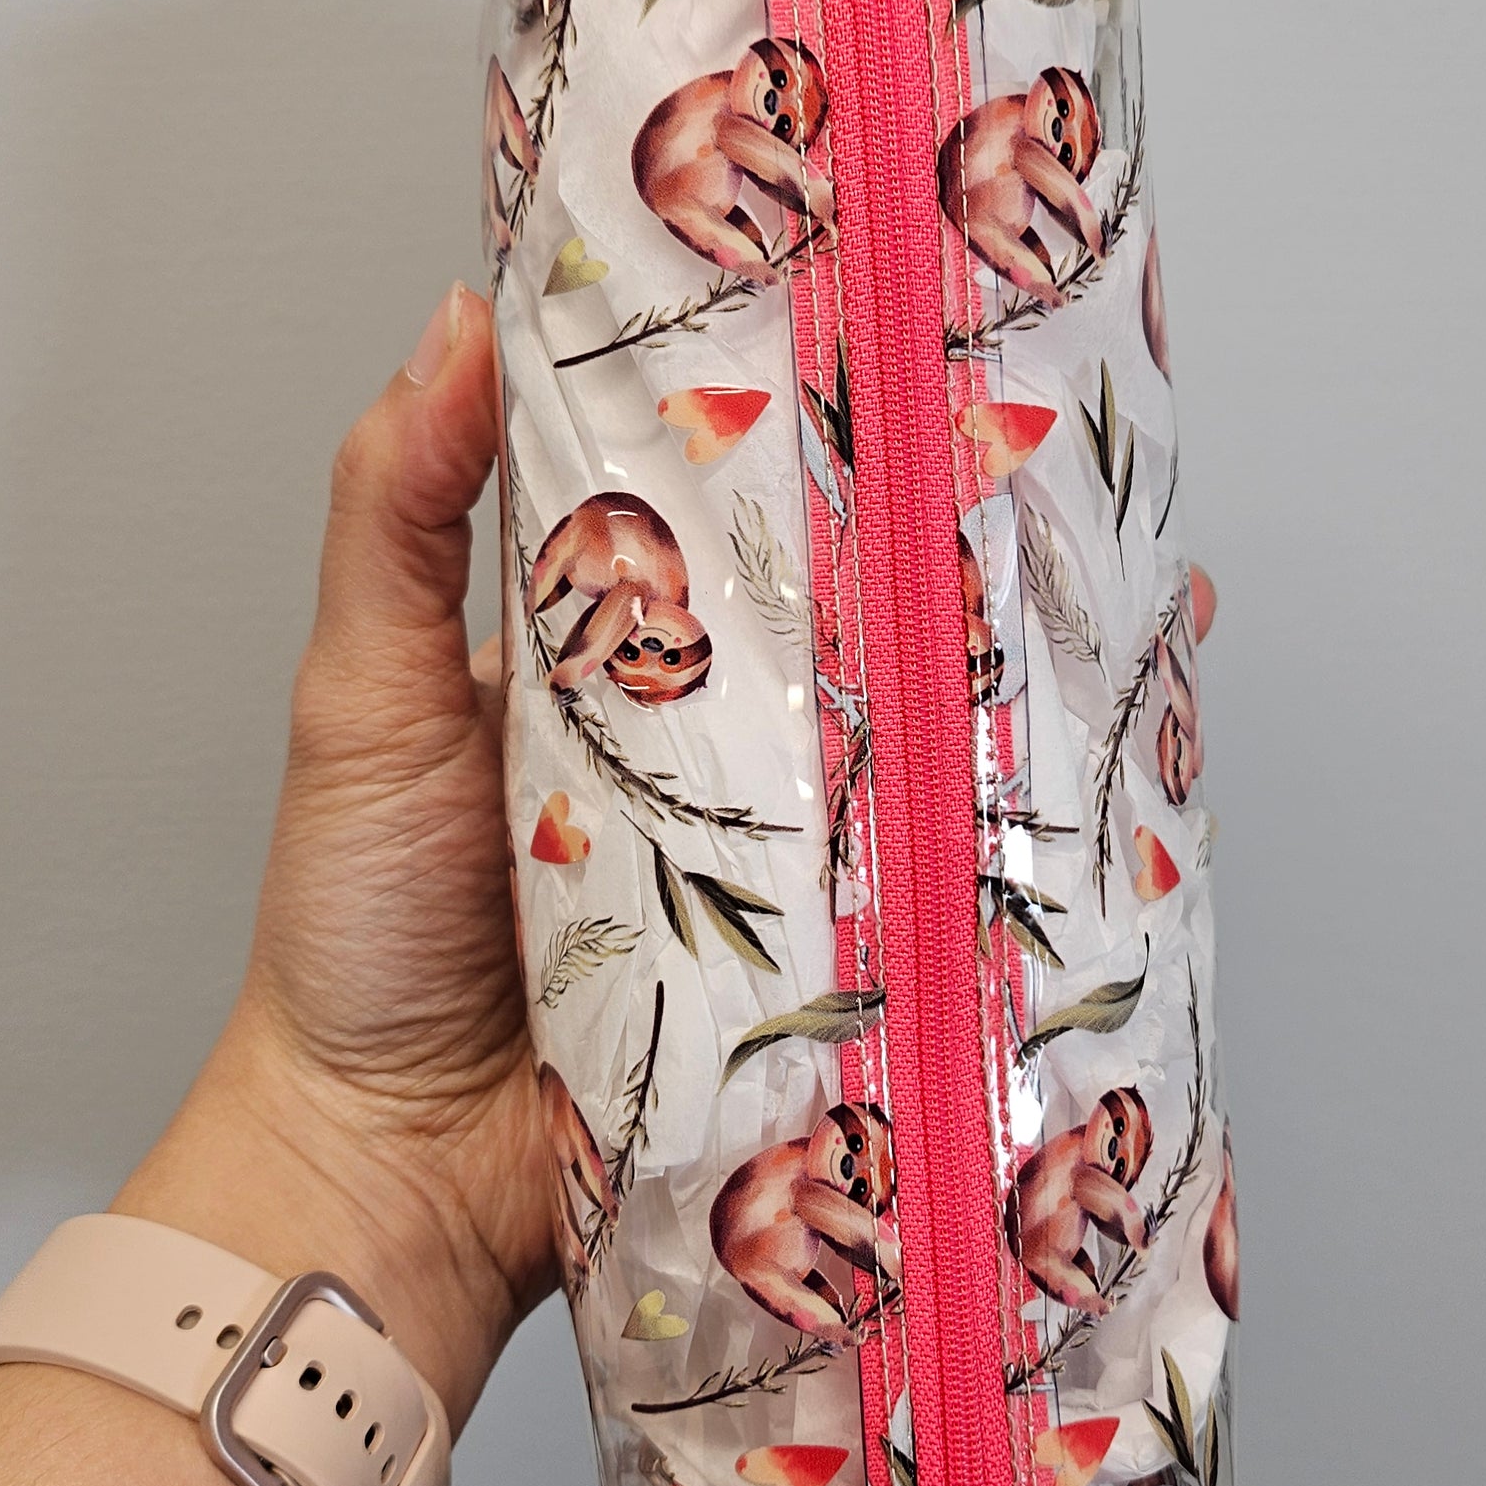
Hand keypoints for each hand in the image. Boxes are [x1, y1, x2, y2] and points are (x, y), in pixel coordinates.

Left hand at [114, 285, 1222, 1430]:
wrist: (391, 1169)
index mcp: (615, 652)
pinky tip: (1090, 801)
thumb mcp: (362, 694)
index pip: (735, 514)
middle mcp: (711, 741)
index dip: (818, 438)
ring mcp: (773, 854)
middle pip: (853, 628)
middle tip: (1065, 484)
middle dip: (964, 560)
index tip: (909, 351)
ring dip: (1012, 693)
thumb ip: (399, 513)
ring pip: (914, 751)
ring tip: (1129, 621)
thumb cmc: (356, 927)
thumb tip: (462, 316)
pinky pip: (920, 890)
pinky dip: (1001, 848)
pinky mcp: (815, 963)